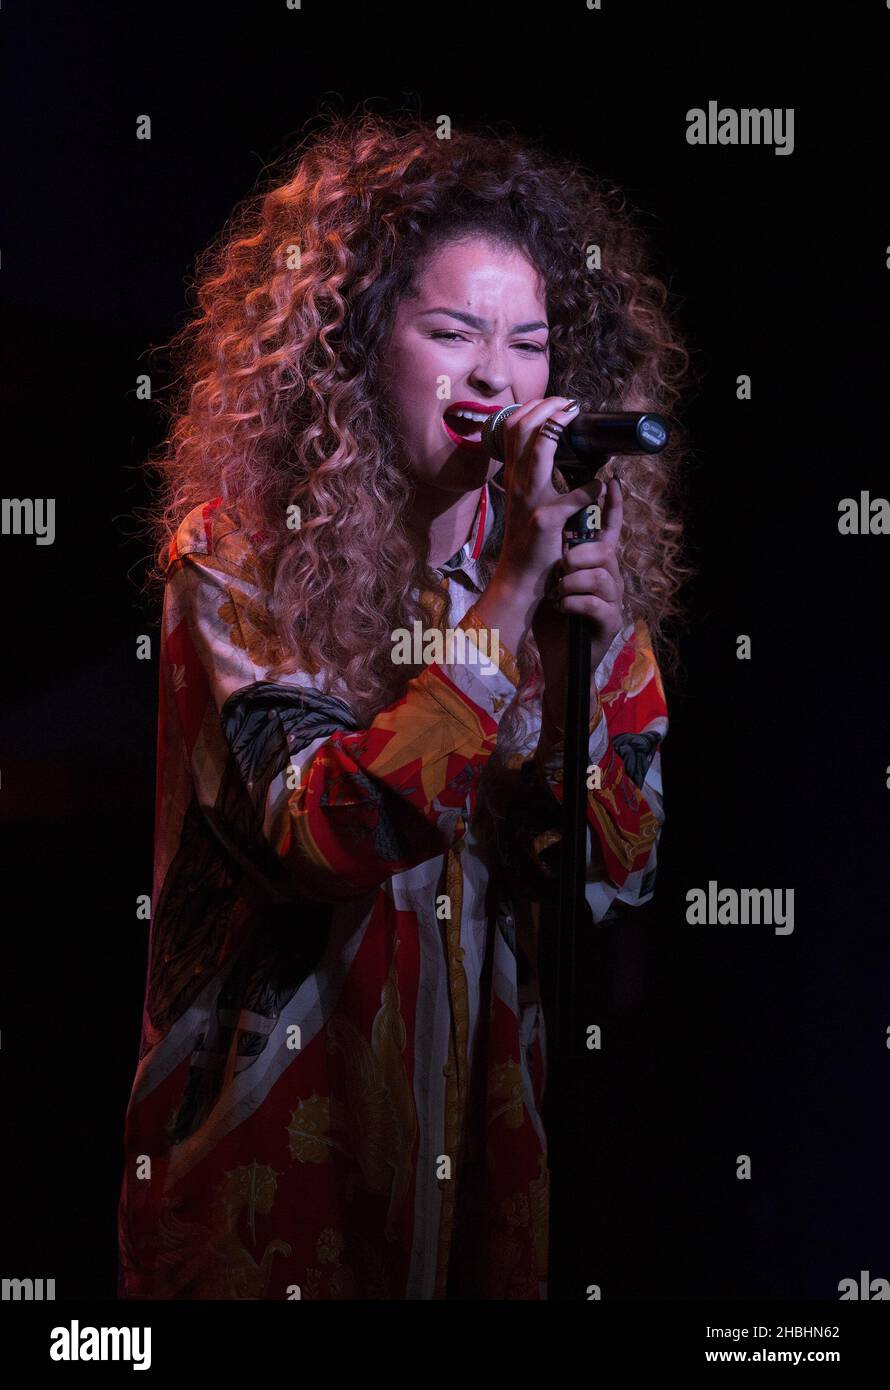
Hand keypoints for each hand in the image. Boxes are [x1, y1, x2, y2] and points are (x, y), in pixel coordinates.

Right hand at [492, 396, 604, 602]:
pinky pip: (573, 497)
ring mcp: (529, 500)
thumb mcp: (524, 500)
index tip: (557, 402)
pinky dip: (590, 488)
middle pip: (523, 429)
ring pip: (539, 451)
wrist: (520, 577)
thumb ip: (533, 475)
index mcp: (513, 476)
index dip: (534, 408)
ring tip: (576, 418)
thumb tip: (550, 450)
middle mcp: (517, 483)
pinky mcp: (546, 521)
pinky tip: (600, 486)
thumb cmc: (528, 539)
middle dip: (548, 407)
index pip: (513, 428)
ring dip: (559, 428)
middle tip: (570, 403)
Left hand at [532, 475, 625, 739]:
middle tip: (559, 568)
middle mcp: (609, 578)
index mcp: (595, 563)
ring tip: (556, 594)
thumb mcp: (551, 579)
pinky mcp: (609, 623)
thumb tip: (553, 517)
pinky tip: (561, 609)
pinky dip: (573, 604)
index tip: (612, 481)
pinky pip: (596, 603)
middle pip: (604, 551)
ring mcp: (613, 601)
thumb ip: (558, 552)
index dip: (613, 506)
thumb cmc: (552, 617)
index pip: (610, 529)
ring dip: (572, 583)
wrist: (553, 659)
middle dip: (578, 555)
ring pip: (600, 576)